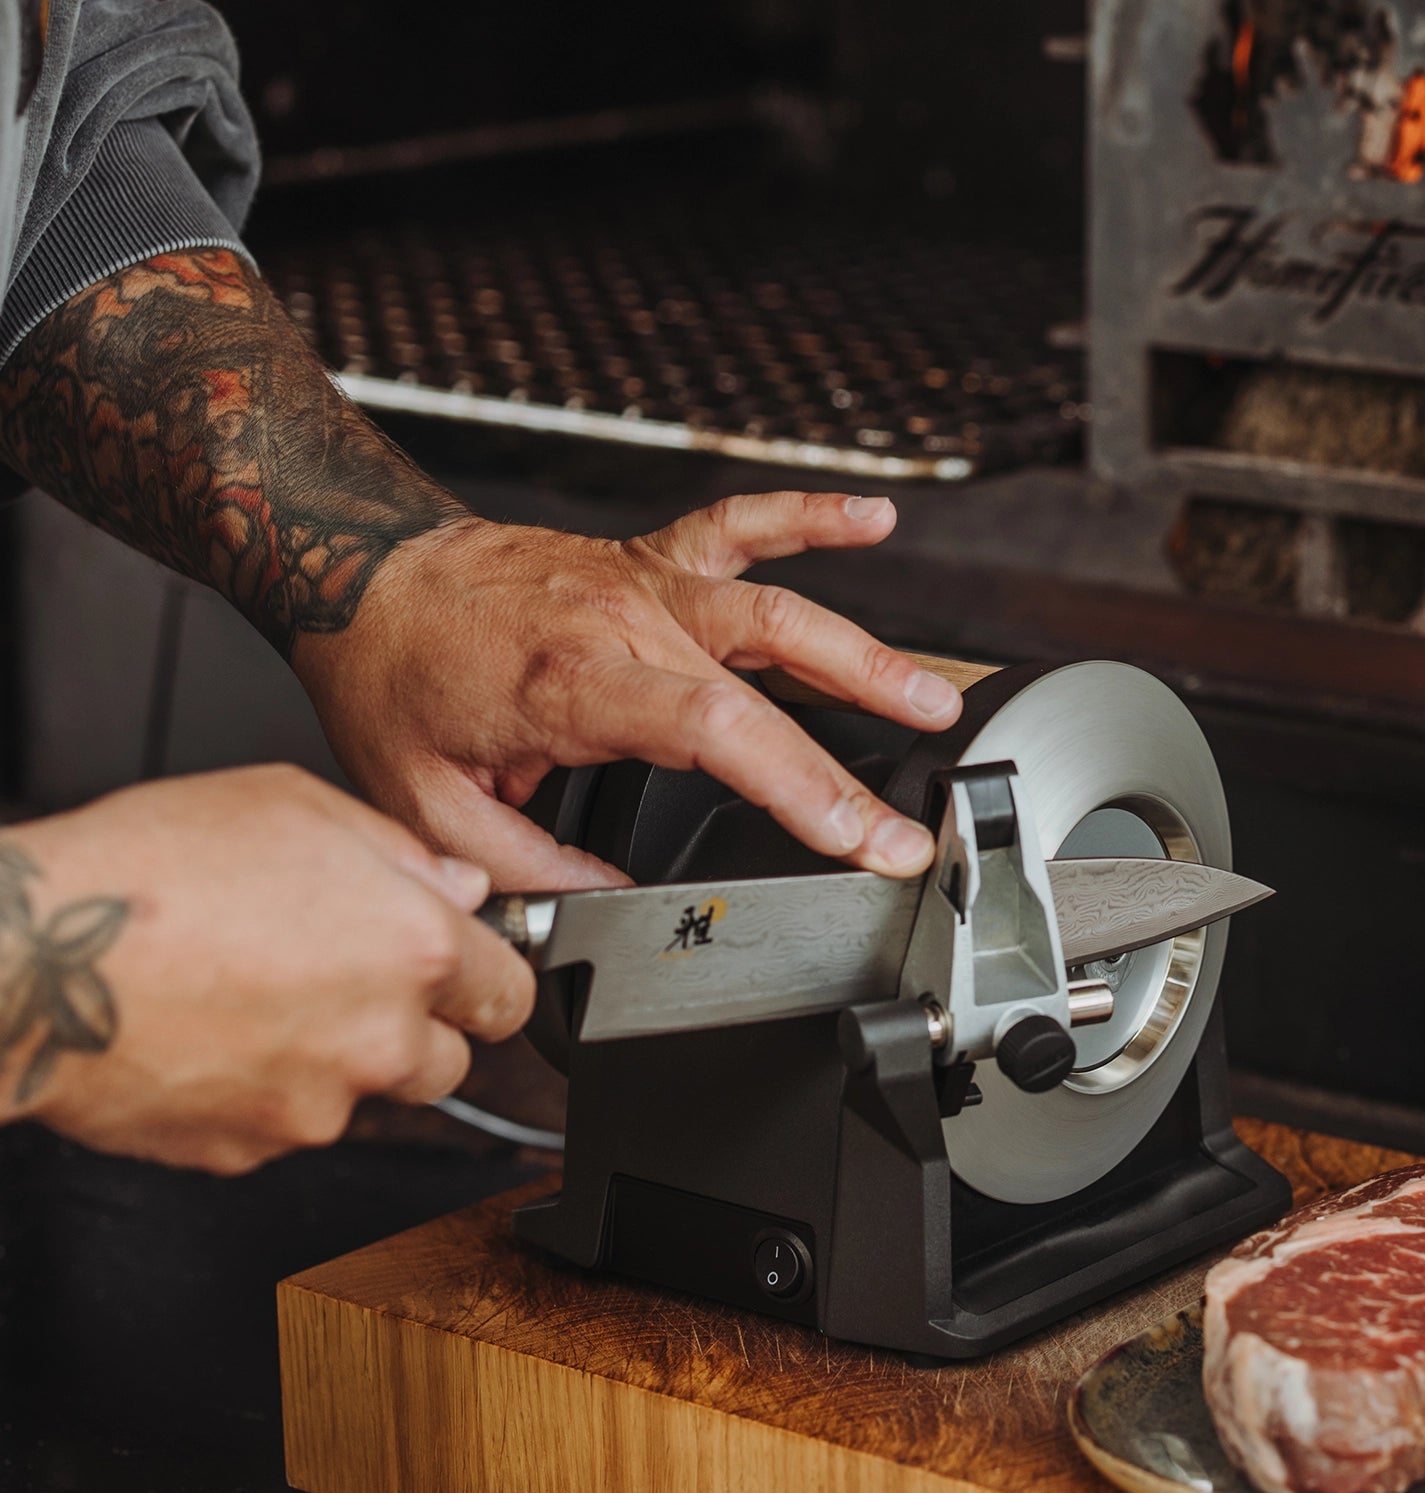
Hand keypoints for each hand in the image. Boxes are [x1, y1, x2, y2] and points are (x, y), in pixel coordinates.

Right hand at [1, 767, 535, 1172]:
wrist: (30, 964)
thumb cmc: (143, 872)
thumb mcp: (290, 805)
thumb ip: (398, 853)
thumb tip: (455, 888)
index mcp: (414, 947)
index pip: (511, 992)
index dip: (485, 978)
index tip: (463, 972)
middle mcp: (381, 1038)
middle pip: (451, 1060)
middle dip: (414, 1028)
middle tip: (343, 982)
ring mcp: (320, 1105)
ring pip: (365, 1097)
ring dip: (338, 1062)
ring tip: (258, 1001)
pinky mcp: (253, 1151)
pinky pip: (282, 1126)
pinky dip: (260, 1092)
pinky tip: (210, 1037)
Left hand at [289, 491, 963, 891]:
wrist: (355, 568)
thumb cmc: (391, 679)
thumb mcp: (430, 808)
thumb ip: (526, 872)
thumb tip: (607, 907)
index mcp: (572, 682)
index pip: (715, 734)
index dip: (800, 788)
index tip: (861, 841)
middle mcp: (620, 619)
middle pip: (763, 685)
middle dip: (852, 760)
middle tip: (915, 815)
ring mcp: (641, 581)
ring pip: (773, 608)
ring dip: (862, 654)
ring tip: (932, 700)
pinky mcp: (646, 559)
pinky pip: (739, 524)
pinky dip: (809, 516)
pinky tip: (873, 520)